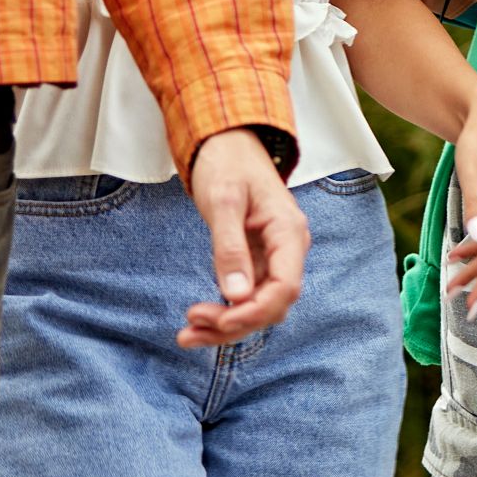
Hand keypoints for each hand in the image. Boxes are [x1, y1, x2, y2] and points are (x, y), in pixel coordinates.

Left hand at [181, 130, 308, 348]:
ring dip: (226, 325)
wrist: (227, 141)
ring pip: (259, 306)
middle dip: (234, 324)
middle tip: (189, 328)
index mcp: (289, 232)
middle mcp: (288, 249)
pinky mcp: (258, 260)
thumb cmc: (227, 163)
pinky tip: (199, 320)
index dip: (253, 312)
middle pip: (271, 305)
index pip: (284, 288)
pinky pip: (247, 295)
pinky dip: (224, 311)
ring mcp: (274, 256)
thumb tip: (235, 296)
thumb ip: (230, 248)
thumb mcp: (224, 201)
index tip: (217, 320)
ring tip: (187, 334)